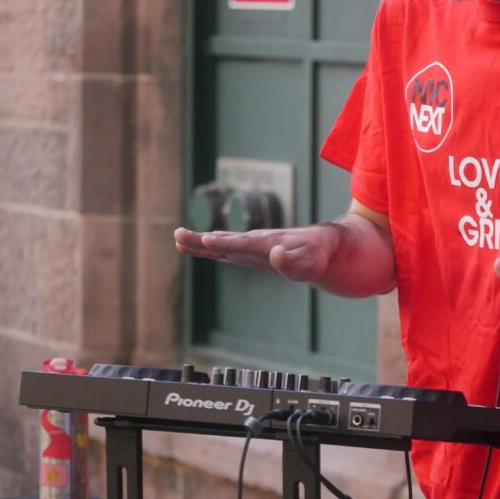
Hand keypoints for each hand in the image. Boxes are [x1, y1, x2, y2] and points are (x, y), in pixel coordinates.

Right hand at [174, 225, 339, 282]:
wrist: (321, 244)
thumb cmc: (317, 255)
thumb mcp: (310, 263)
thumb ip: (292, 261)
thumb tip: (276, 255)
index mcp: (267, 244)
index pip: (242, 244)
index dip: (225, 243)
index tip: (206, 240)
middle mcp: (255, 242)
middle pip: (224, 240)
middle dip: (201, 240)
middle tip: (178, 235)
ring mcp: (250, 246)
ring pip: (221, 242)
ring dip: (200, 241)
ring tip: (178, 238)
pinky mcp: (249, 251)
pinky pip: (225, 248)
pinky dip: (209, 246)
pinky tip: (196, 245)